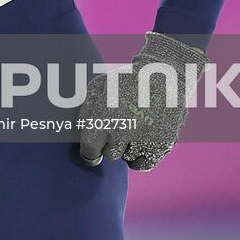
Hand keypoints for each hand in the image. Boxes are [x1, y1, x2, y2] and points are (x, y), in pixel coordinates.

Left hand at [76, 31, 204, 170]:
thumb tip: (77, 137)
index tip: (92, 151)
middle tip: (118, 126)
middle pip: (110, 155)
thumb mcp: (97, 88)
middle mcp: (123, 131)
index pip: (90, 151)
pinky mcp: (161, 145)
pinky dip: (140, 156)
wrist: (162, 76)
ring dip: (126, 148)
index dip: (89, 152)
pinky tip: (140, 140)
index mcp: (103, 116)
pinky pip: (142, 164)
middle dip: (110, 144)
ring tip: (133, 126)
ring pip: (126, 158)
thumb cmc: (124, 82)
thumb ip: (85, 113)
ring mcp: (143, 140)